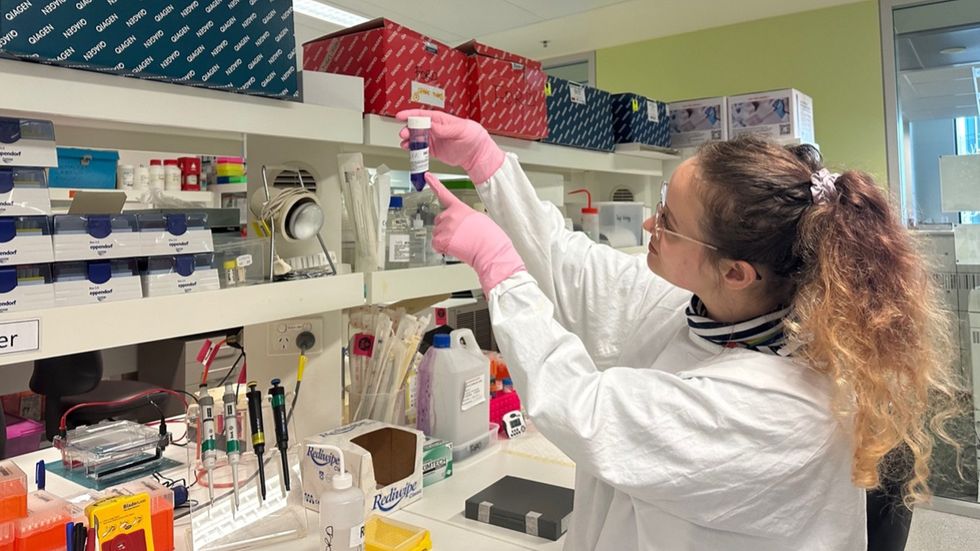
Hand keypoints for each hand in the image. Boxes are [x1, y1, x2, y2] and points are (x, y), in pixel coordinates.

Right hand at [396, 109, 505, 184]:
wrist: (477, 154)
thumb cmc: (474, 137)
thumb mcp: (462, 129)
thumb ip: (446, 129)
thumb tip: (433, 127)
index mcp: (441, 120)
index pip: (423, 114)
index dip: (411, 114)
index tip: (401, 116)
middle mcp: (436, 129)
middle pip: (417, 126)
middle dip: (408, 129)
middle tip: (404, 134)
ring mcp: (434, 139)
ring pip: (417, 138)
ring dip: (409, 140)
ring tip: (405, 144)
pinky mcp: (435, 150)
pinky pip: (421, 149)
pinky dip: (414, 149)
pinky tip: (409, 149)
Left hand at [426, 173, 524, 293]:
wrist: (490, 249)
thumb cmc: (488, 236)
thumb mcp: (477, 217)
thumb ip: (463, 216)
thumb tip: (459, 223)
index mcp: (460, 208)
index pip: (444, 194)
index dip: (434, 184)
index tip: (427, 176)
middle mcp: (450, 215)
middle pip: (439, 220)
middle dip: (445, 227)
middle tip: (460, 235)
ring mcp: (445, 228)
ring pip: (437, 233)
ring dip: (445, 239)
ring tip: (461, 243)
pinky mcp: (442, 240)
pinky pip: (435, 244)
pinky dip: (442, 248)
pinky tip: (454, 248)